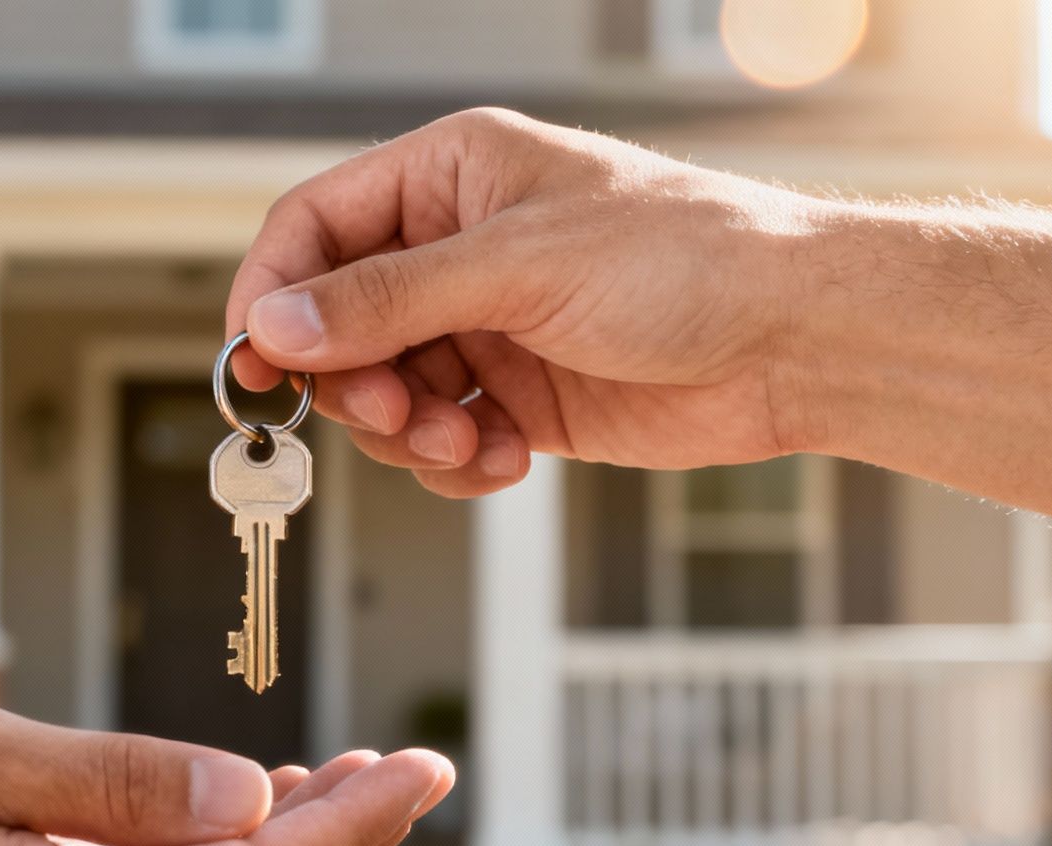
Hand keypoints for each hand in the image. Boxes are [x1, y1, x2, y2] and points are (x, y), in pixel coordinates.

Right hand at [226, 107, 829, 496]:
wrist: (796, 341)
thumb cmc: (684, 260)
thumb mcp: (517, 267)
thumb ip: (387, 300)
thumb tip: (273, 327)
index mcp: (451, 177)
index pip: (315, 227)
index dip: (274, 294)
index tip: (255, 365)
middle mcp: (458, 250)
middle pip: (337, 325)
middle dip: (355, 383)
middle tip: (395, 413)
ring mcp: (486, 328)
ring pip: (384, 395)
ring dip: (411, 432)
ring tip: (470, 439)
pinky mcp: (517, 399)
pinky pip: (441, 442)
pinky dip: (458, 462)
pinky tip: (507, 457)